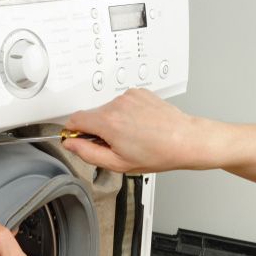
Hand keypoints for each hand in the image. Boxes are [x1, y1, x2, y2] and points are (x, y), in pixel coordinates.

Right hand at [63, 88, 201, 172]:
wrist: (185, 139)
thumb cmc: (158, 153)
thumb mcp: (117, 163)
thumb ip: (87, 153)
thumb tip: (70, 143)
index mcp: (108, 122)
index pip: (74, 119)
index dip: (73, 132)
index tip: (80, 140)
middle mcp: (117, 104)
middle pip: (92, 115)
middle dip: (97, 130)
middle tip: (115, 145)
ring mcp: (129, 96)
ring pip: (108, 109)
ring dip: (113, 121)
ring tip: (132, 136)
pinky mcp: (139, 92)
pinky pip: (123, 103)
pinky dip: (126, 113)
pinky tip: (139, 126)